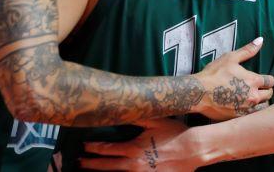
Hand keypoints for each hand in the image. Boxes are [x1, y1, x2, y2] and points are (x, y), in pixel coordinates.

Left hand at [81, 118, 198, 170]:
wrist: (193, 149)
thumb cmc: (175, 132)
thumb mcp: (155, 120)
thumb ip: (137, 116)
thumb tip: (124, 109)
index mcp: (133, 148)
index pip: (107, 149)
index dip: (93, 148)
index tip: (85, 147)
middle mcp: (134, 164)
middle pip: (107, 166)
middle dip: (91, 165)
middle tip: (80, 163)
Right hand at [194, 37, 273, 120]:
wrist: (199, 92)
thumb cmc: (214, 73)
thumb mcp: (231, 58)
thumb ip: (248, 50)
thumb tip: (261, 40)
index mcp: (254, 81)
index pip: (271, 81)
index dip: (268, 79)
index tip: (264, 79)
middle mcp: (253, 96)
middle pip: (269, 95)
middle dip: (266, 90)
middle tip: (259, 88)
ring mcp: (247, 109)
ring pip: (263, 108)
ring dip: (261, 102)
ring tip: (254, 98)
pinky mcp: (239, 117)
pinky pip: (252, 116)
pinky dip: (251, 111)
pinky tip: (245, 106)